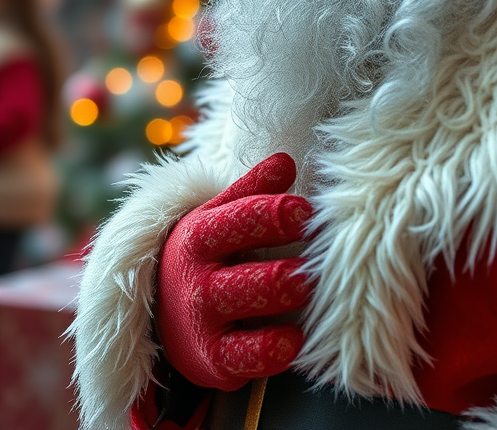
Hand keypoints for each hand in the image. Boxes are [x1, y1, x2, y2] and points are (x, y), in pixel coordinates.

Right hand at [156, 152, 311, 390]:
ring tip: (306, 288)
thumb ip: (254, 188)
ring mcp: (202, 322)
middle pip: (246, 275)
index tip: (305, 211)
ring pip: (245, 312)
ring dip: (281, 299)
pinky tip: (295, 339)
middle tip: (312, 265)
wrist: (160, 307)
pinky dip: (272, 350)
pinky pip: (245, 359)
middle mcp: (196, 279)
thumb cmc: (210, 252)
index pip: (238, 220)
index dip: (273, 214)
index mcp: (199, 234)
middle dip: (284, 270)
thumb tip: (285, 161)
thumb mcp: (221, 214)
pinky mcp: (212, 360)